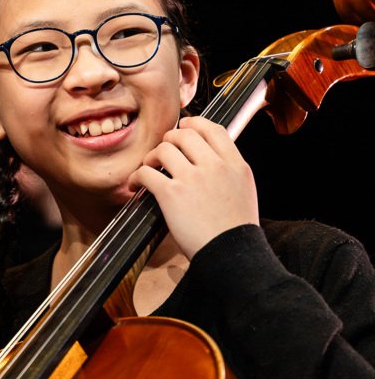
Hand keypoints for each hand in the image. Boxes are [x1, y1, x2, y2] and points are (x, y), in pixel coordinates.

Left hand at [127, 115, 258, 259]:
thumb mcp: (244, 189)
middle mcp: (215, 166)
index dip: (194, 123)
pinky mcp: (172, 194)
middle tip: (163, 150)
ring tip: (149, 167)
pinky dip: (136, 177)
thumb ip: (228, 168)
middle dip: (170, 139)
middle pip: (185, 134)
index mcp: (235, 165)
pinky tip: (135, 185)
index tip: (184, 126)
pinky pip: (146, 173)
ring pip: (164, 149)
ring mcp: (193, 179)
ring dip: (152, 156)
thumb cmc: (235, 229)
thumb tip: (209, 154)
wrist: (231, 256)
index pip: (212, 129)